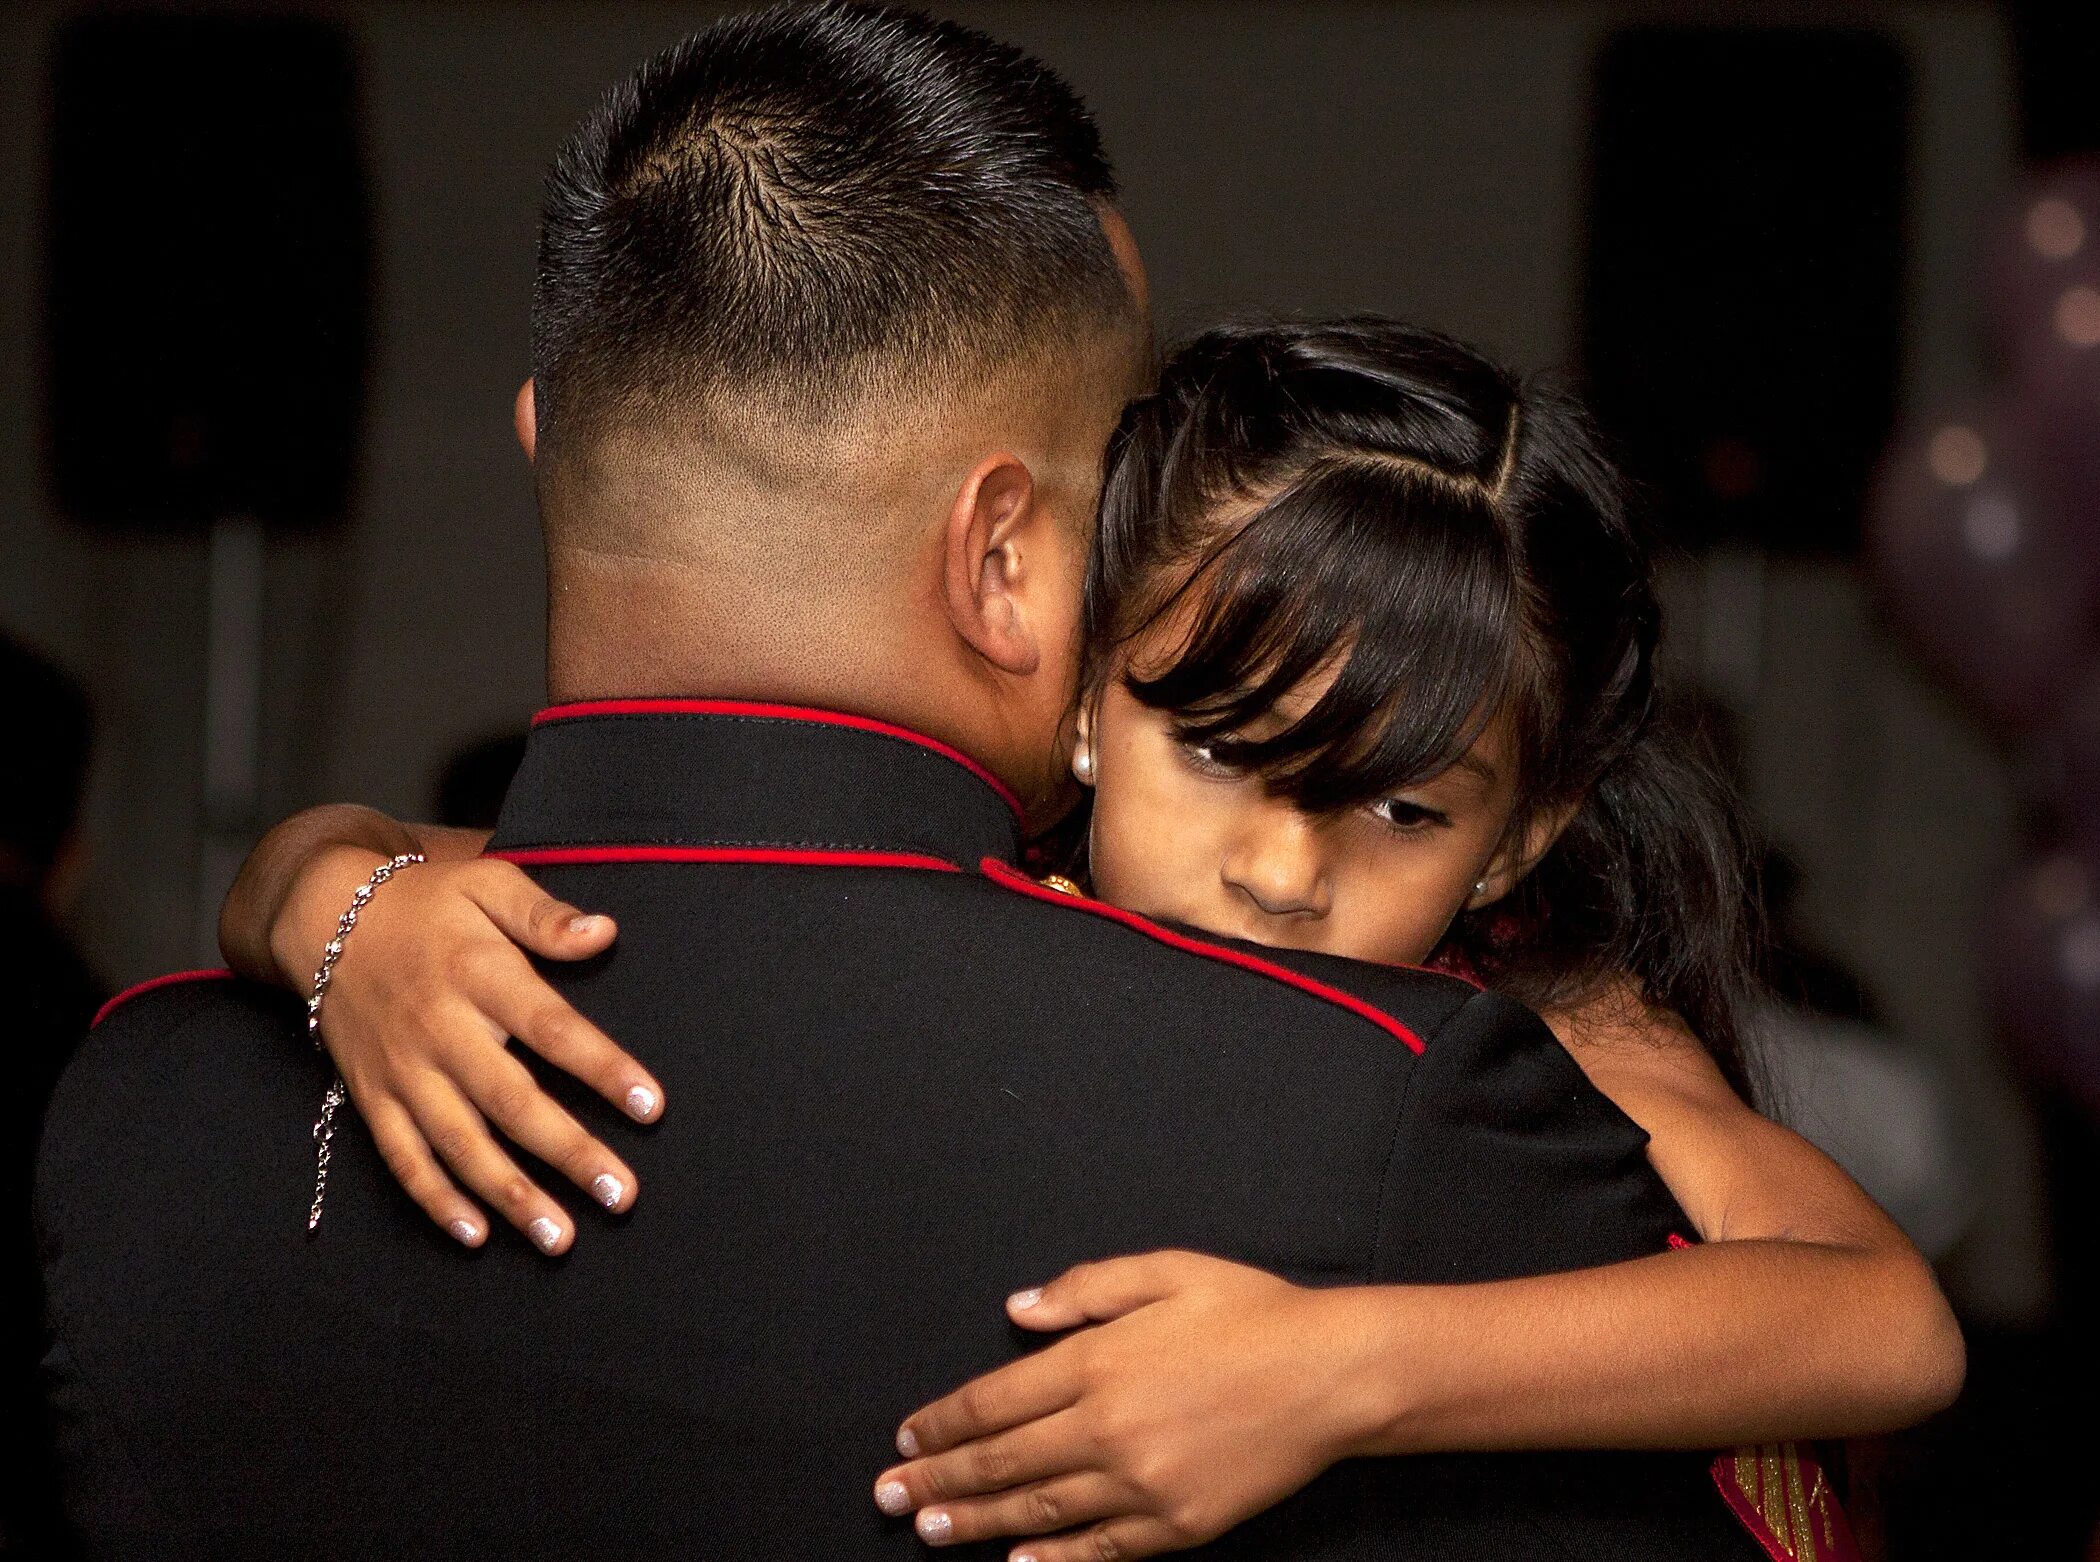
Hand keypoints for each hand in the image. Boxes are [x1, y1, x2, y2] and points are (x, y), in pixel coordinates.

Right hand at [280, 846, 664, 1252]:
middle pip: (511, 1101)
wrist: (324, 918)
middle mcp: (441, 1031)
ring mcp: (404, 1071)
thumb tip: (604, 933)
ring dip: (510, 1195)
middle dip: (569, 1153)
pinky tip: (476, 1236)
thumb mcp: (487, 883)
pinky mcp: (372, 1096)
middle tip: (622, 1195)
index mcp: (479, 975)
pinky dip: (435, 1200)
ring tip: (560, 1238)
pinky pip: (403, 1157)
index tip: (651, 1107)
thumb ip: (544, 914)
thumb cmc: (426, 903)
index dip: (602, 1069)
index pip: (551, 1028)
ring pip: (460, 1144)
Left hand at [872, 1251, 1386, 1560]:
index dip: (945, 1422)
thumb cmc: (1251, 1312)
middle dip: (939, 1480)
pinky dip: (1053, 1559)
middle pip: (1004, 1461)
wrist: (1333, 1374)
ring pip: (1040, 1510)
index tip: (908, 1438)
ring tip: (931, 1532)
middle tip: (890, 1497)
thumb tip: (1016, 1312)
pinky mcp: (1178, 1524)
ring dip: (978, 1523)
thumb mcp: (1164, 1271)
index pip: (996, 1401)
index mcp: (1100, 1360)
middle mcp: (1110, 1427)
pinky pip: (1100, 1548)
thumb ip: (1083, 1288)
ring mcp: (1143, 1483)